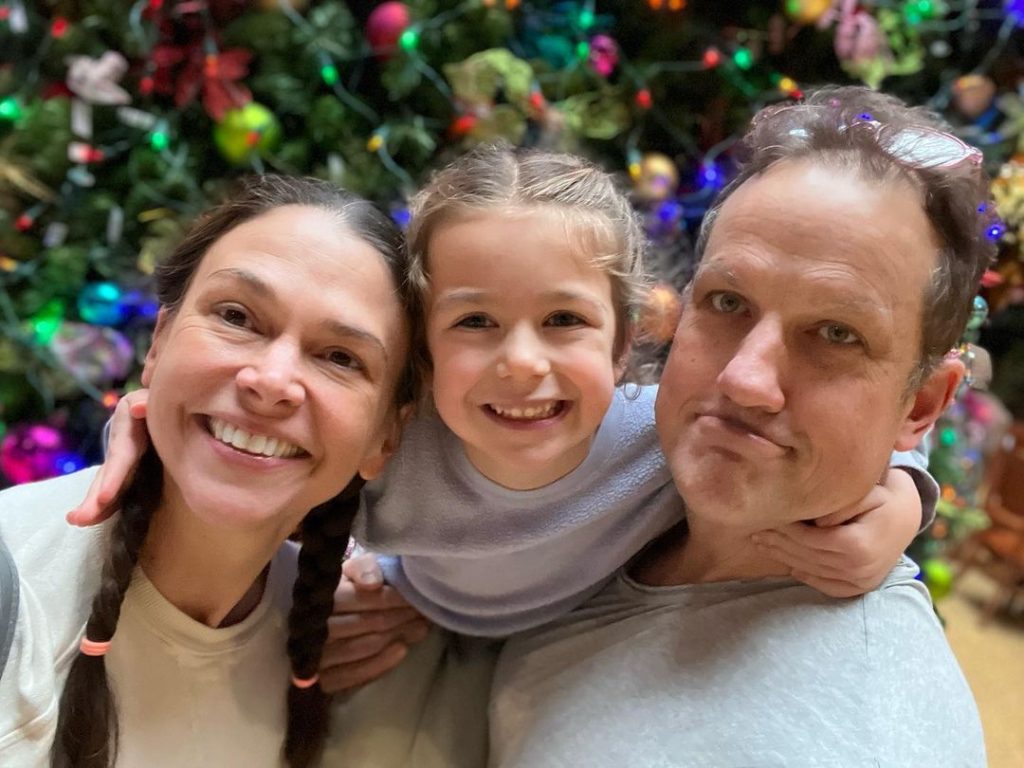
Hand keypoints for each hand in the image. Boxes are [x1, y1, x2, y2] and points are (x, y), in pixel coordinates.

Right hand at [66, 389, 150, 526]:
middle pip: (106, 475)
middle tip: (77, 518)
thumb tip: (138, 408)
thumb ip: (149, 400)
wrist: (153, 403)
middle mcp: (120, 447)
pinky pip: (116, 488)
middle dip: (93, 498)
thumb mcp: (153, 396)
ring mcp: (121, 460)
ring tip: (77, 521)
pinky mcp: (128, 469)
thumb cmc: (156, 399)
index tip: (103, 497)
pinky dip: (106, 505)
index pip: (121, 457)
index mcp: (129, 431)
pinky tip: (93, 519)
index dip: (113, 477)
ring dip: (93, 505)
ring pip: (106, 484)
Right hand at [319, 553, 430, 694]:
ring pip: (361, 648)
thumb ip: (363, 568)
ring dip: (395, 637)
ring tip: (420, 629)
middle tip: (423, 614)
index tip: (414, 598)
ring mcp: (315, 657)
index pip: (359, 598)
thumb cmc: (344, 592)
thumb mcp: (352, 572)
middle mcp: (312, 627)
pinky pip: (352, 676)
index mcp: (320, 596)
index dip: (391, 598)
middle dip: (399, 618)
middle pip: (364, 623)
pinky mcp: (322, 682)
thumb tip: (372, 583)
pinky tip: (402, 651)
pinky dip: (380, 664)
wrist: (324, 624)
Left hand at [752, 468, 921, 597]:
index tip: (767, 517)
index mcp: (858, 546)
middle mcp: (860, 569)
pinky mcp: (860, 588)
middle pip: (807, 557)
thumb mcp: (863, 490)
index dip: (786, 529)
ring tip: (763, 545)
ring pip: (812, 572)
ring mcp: (861, 582)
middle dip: (778, 544)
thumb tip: (813, 519)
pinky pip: (825, 585)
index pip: (809, 539)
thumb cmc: (882, 495)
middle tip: (755, 533)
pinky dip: (805, 575)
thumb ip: (837, 504)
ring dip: (785, 559)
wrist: (908, 516)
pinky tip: (788, 562)